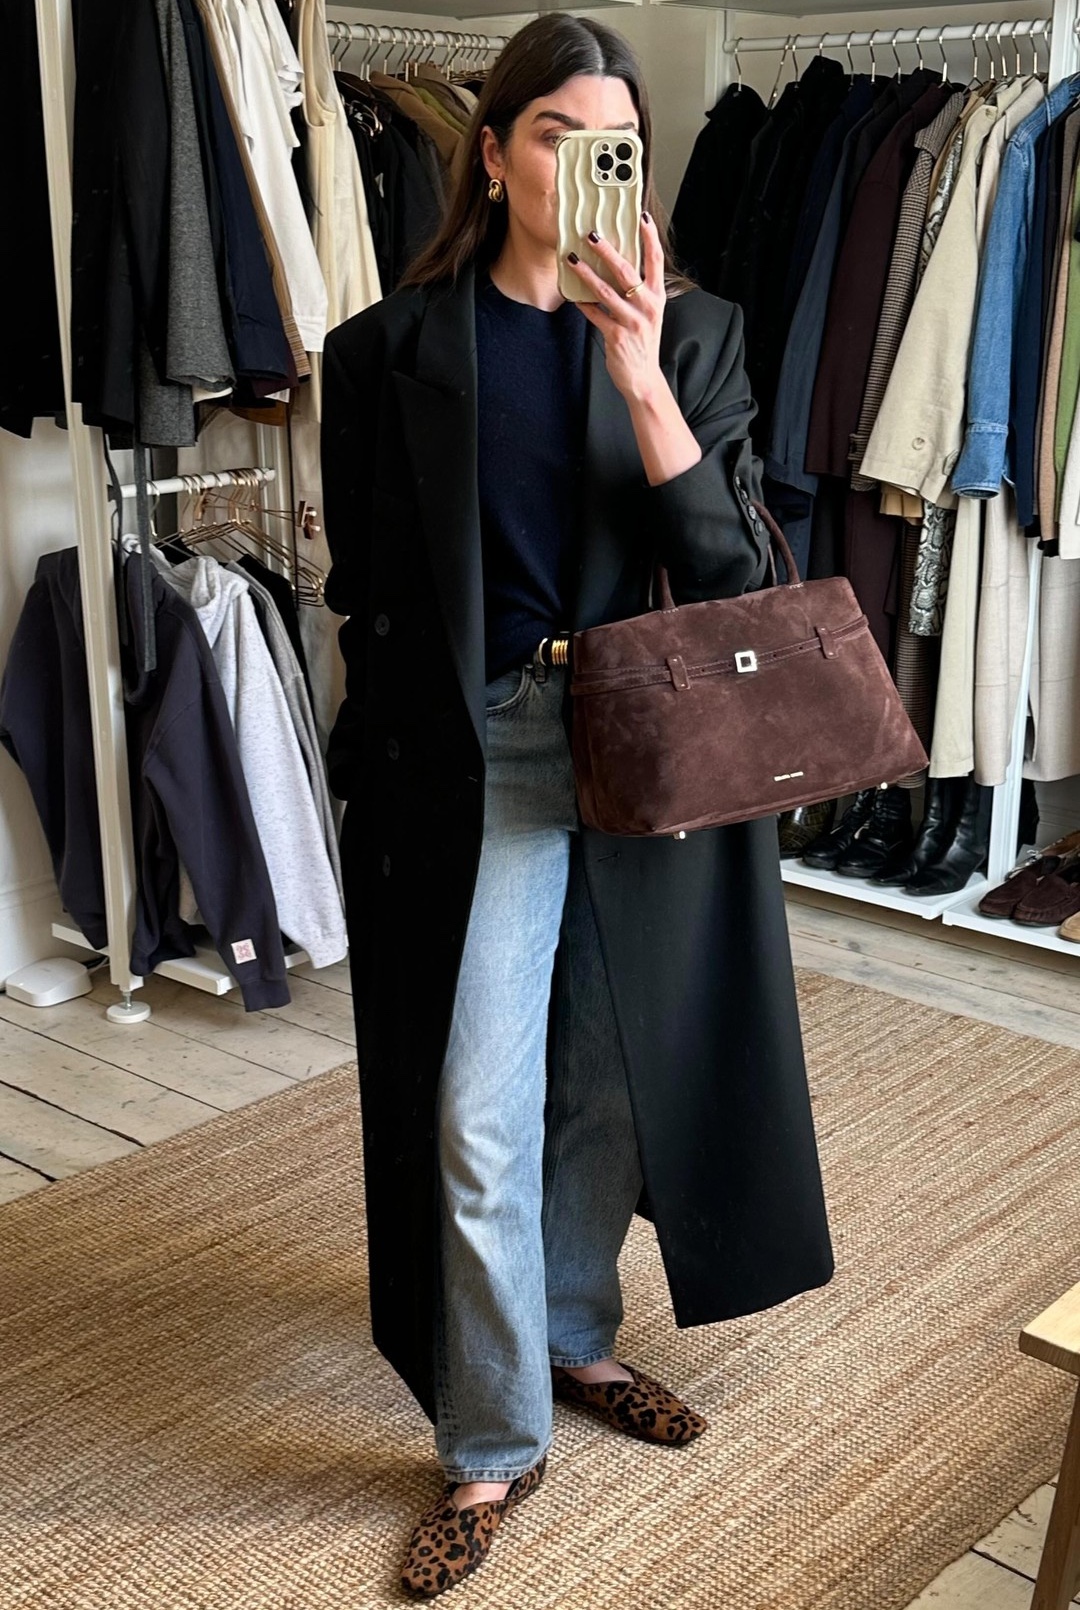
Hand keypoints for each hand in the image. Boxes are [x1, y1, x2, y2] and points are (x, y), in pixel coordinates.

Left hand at [566, 213, 665, 405]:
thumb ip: (638, 292)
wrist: (643, 378)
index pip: (656, 260)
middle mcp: (647, 306)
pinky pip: (595, 315)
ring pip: (605, 291)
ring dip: (586, 273)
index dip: (649, 237)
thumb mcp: (648, 314)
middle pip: (626, 270)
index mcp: (657, 297)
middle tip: (590, 234)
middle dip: (606, 250)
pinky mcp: (616, 336)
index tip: (642, 216)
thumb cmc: (642, 342)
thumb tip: (617, 265)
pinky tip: (573, 295)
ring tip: (572, 259)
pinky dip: (583, 305)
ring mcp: (632, 322)